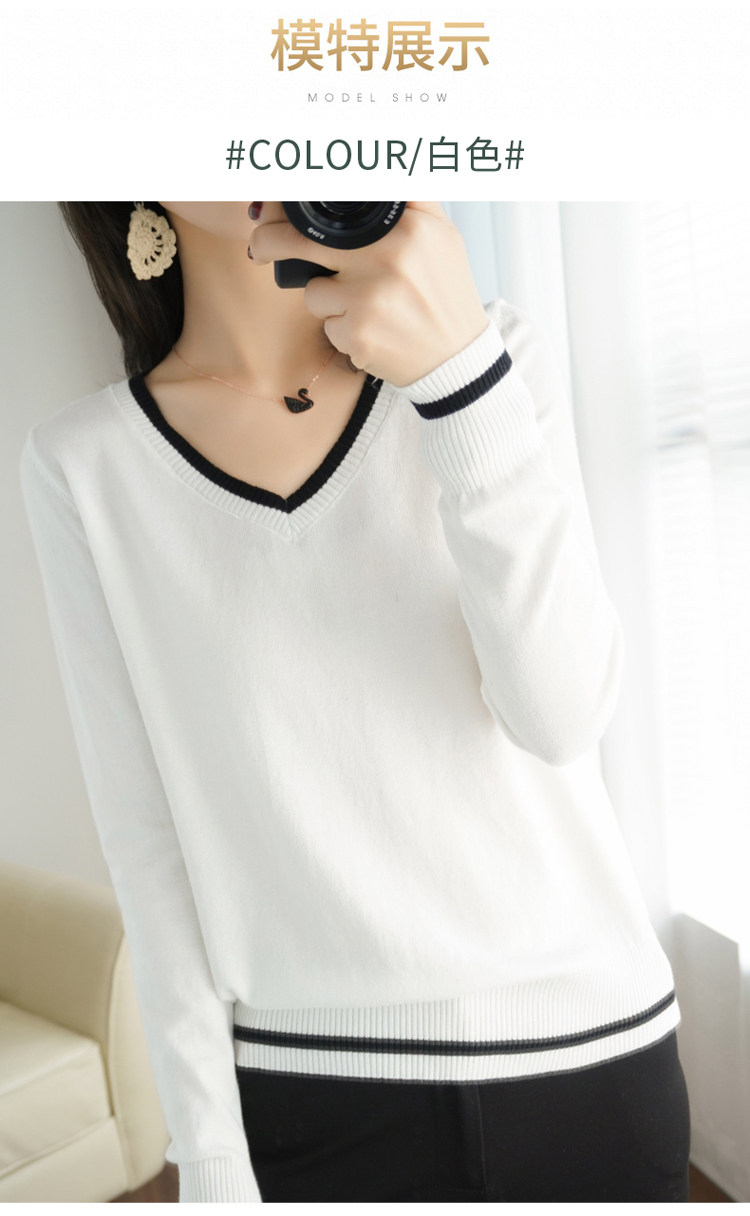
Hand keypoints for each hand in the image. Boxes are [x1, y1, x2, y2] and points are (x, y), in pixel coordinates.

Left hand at [248, 202, 489, 386]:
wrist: (457, 357)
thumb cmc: (445, 292)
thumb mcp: (442, 234)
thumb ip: (413, 197)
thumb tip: (377, 163)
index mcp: (403, 229)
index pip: (331, 208)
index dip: (290, 207)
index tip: (270, 208)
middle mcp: (384, 260)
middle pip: (299, 243)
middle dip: (268, 242)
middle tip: (257, 245)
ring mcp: (368, 300)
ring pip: (313, 293)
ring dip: (329, 300)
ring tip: (367, 305)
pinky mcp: (358, 336)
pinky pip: (327, 326)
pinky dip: (342, 330)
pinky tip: (373, 330)